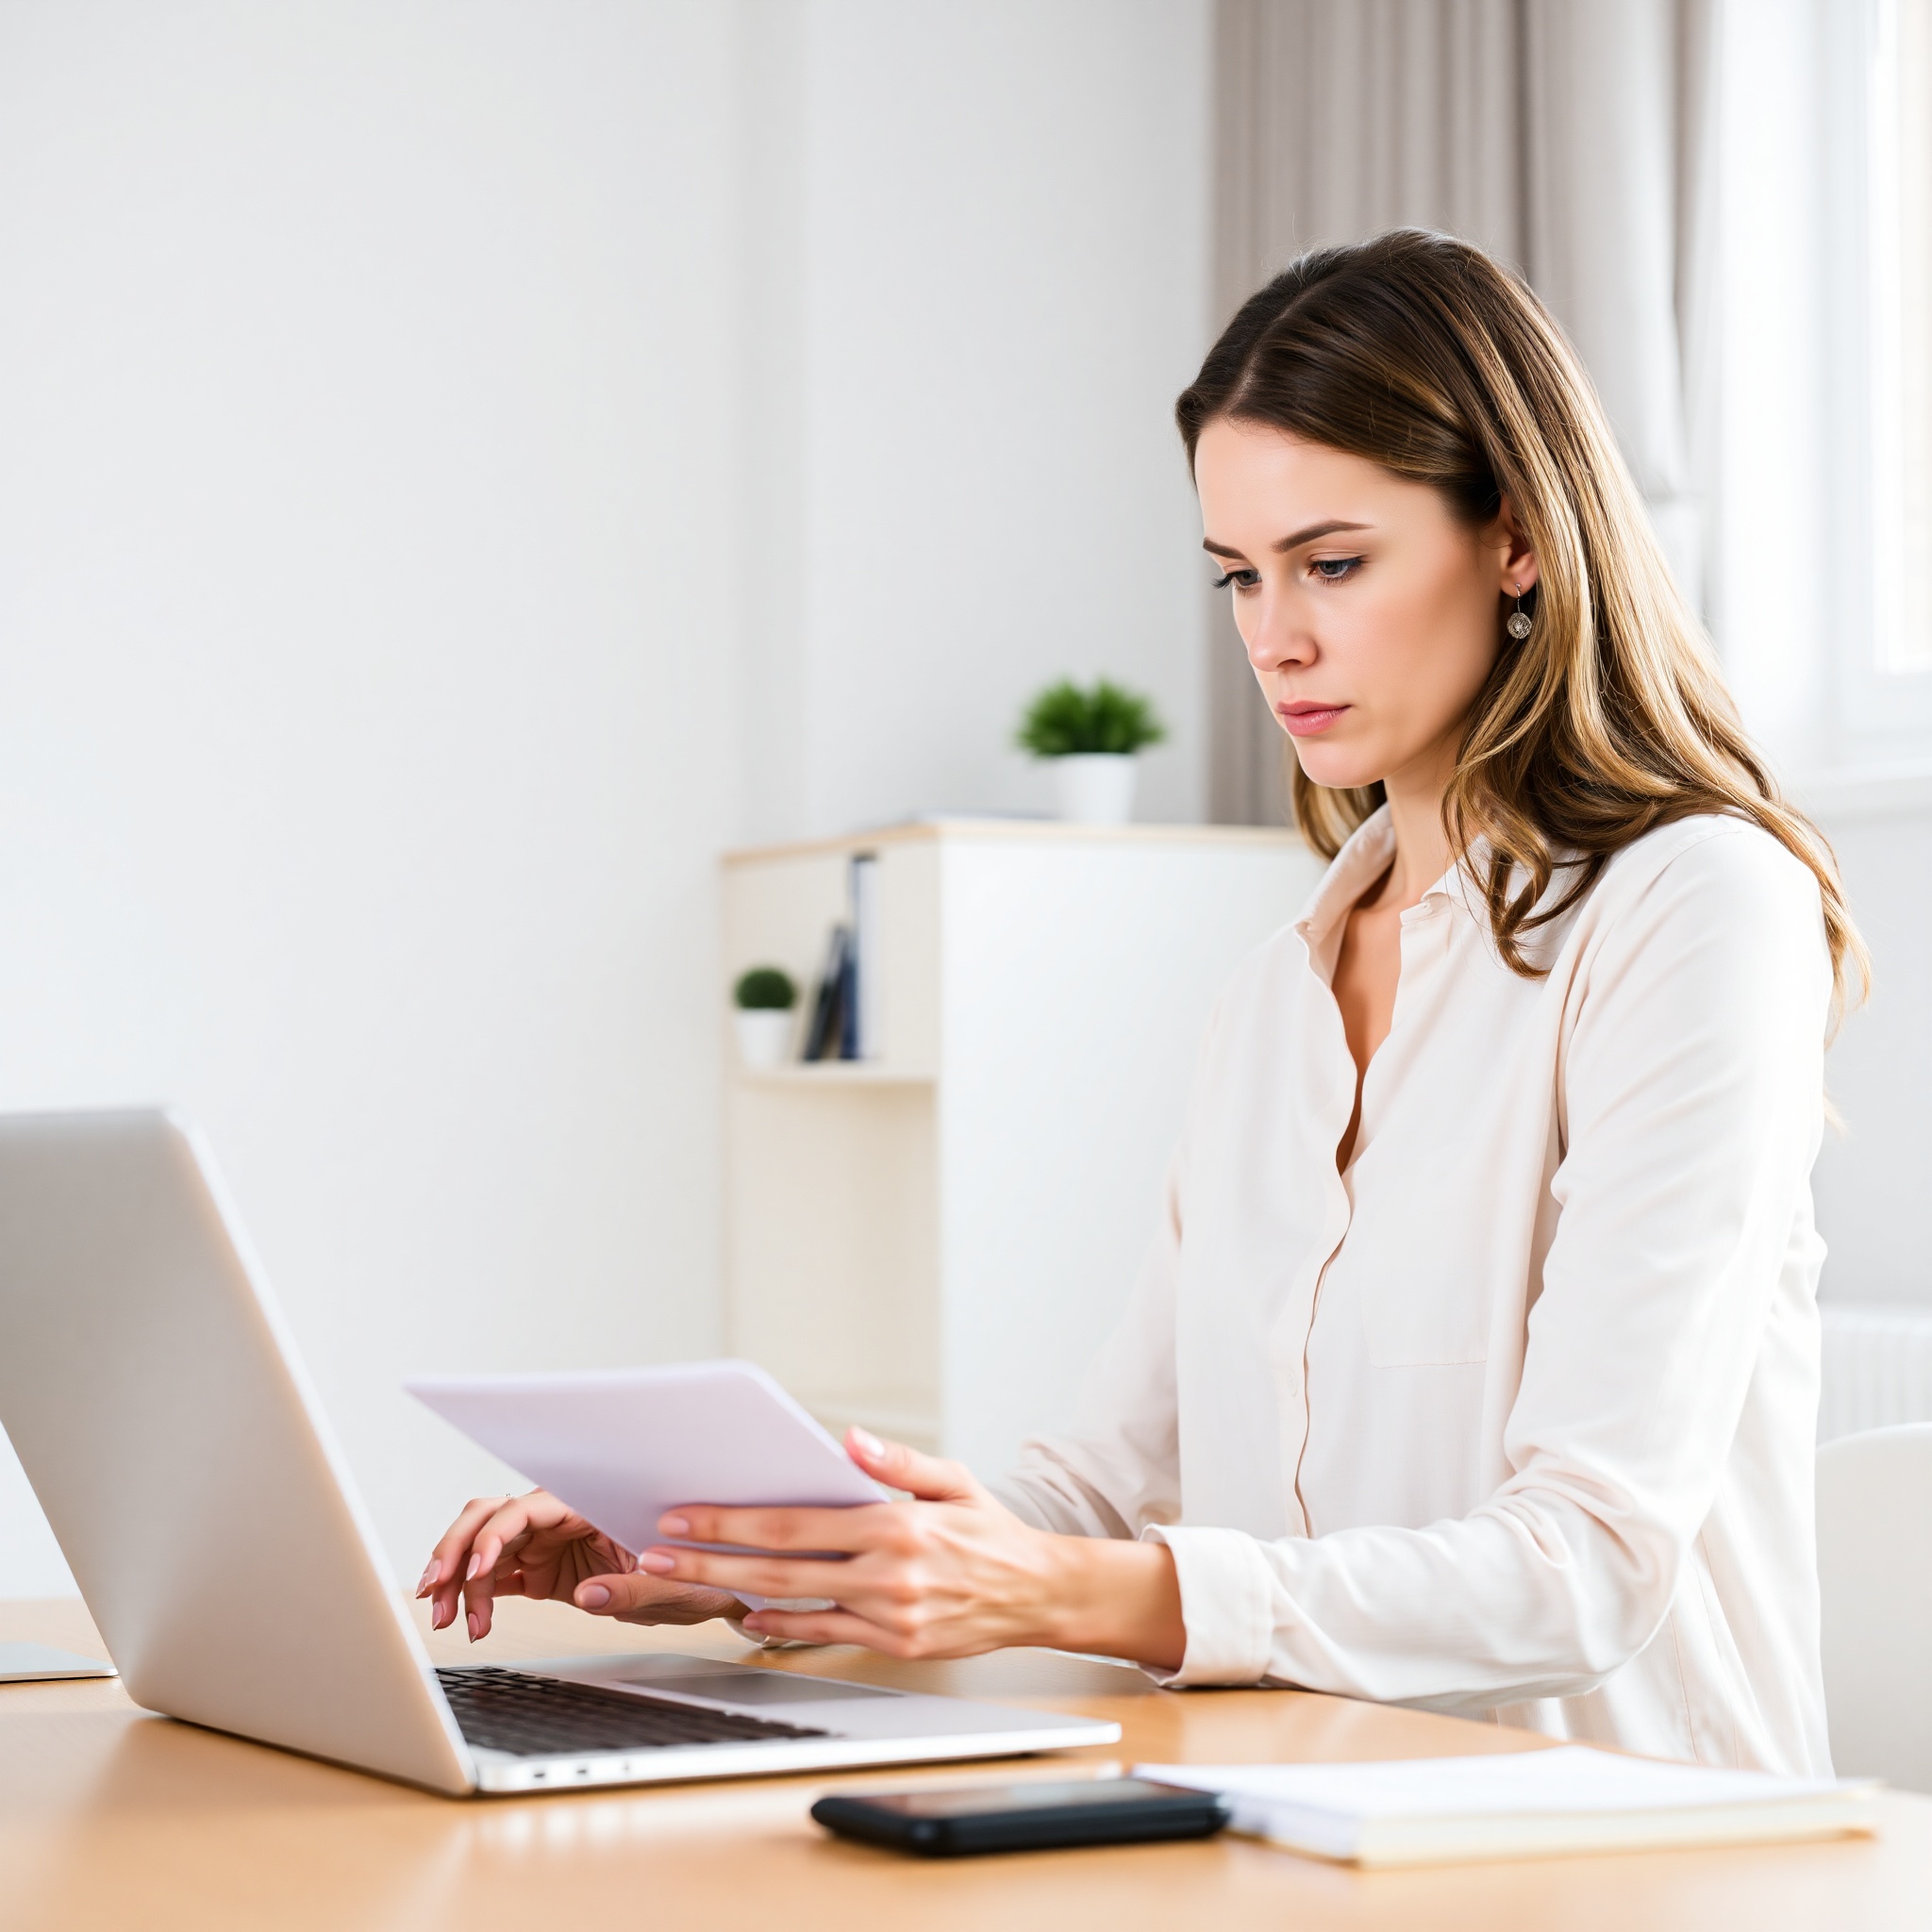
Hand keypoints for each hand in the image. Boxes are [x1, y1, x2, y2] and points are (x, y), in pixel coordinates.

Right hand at [417, 1489, 741, 1641]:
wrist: (699, 1591)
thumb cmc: (693, 1574)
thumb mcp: (672, 1586)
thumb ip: (630, 1589)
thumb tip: (589, 1596)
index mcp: (589, 1504)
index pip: (527, 1508)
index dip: (495, 1533)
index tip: (480, 1569)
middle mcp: (561, 1517)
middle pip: (491, 1518)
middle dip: (456, 1550)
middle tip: (437, 1592)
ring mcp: (547, 1543)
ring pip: (483, 1547)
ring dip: (457, 1578)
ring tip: (447, 1617)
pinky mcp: (540, 1571)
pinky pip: (494, 1576)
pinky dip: (473, 1595)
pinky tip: (463, 1618)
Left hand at [631, 1429, 1185, 1668]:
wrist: (1040, 1594)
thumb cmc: (991, 1530)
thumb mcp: (953, 1479)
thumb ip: (897, 1461)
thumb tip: (848, 1439)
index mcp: (895, 1525)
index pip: (793, 1522)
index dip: (731, 1520)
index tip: (684, 1513)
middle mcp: (887, 1575)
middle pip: (777, 1567)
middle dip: (709, 1558)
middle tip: (656, 1549)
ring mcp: (889, 1617)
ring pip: (793, 1605)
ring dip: (731, 1592)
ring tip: (681, 1579)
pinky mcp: (895, 1646)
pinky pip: (824, 1635)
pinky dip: (782, 1626)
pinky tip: (748, 1614)